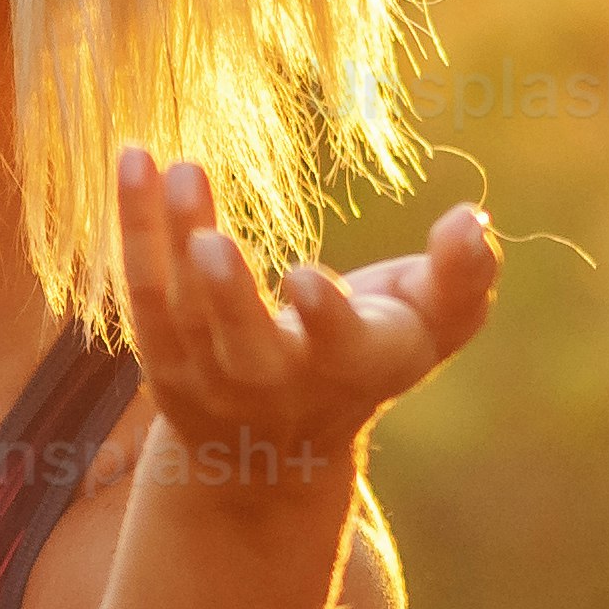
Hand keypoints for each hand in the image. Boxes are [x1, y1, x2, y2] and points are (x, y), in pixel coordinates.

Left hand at [107, 147, 497, 484]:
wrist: (274, 448)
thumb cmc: (370, 354)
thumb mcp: (430, 323)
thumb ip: (461, 275)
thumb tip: (473, 221)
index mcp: (354, 365)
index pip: (339, 347)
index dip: (326, 316)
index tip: (305, 277)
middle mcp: (276, 382)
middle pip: (246, 346)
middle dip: (227, 297)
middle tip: (210, 241)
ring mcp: (210, 375)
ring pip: (183, 309)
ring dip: (172, 236)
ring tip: (182, 167)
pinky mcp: (161, 356)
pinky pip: (142, 288)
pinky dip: (135, 228)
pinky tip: (135, 161)